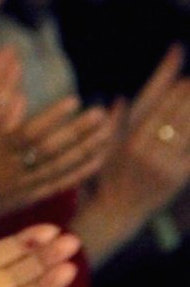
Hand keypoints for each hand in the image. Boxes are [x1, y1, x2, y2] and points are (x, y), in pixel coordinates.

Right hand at [0, 83, 113, 241]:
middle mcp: (12, 170)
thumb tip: (8, 95)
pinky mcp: (28, 197)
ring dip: (85, 150)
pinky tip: (99, 160)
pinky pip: (58, 185)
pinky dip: (79, 173)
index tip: (73, 101)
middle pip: (50, 149)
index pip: (28, 133)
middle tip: (100, 114)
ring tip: (108, 132)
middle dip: (77, 132)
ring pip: (59, 167)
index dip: (52, 118)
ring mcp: (22, 185)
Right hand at [79, 45, 189, 244]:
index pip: (156, 104)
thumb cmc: (109, 177)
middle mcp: (144, 149)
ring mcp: (163, 163)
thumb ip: (115, 123)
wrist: (116, 212)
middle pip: (177, 112)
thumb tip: (119, 99)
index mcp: (128, 138)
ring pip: (189, 128)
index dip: (174, 86)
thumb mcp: (105, 149)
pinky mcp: (178, 176)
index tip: (186, 74)